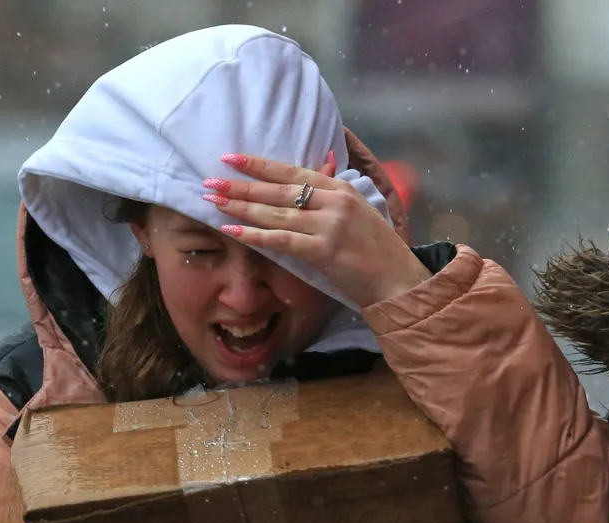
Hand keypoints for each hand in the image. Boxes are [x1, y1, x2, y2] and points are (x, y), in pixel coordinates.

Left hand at [202, 153, 430, 307]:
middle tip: (210, 181)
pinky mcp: (325, 250)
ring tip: (213, 201)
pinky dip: (255, 234)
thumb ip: (334, 191)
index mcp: (340, 188)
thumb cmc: (377, 250)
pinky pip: (282, 240)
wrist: (399, 279)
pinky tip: (232, 230)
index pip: (292, 172)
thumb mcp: (359, 211)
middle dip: (241, 185)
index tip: (230, 158)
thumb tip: (323, 162)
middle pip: (278, 190)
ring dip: (241, 207)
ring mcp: (329, 224)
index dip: (259, 164)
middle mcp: (334, 201)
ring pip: (276, 212)